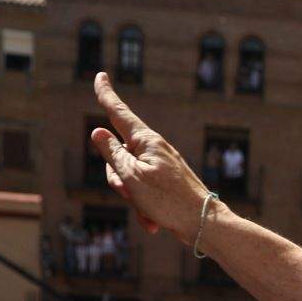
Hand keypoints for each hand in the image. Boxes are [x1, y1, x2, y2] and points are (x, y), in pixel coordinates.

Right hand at [89, 72, 215, 242]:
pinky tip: (154, 223)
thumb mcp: (131, 176)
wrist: (204, 224)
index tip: (100, 75)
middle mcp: (155, 149)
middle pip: (119, 156)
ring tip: (149, 212)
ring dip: (132, 199)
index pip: (119, 113)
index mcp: (147, 141)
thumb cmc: (168, 200)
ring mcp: (161, 165)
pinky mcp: (166, 183)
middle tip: (128, 193)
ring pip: (130, 177)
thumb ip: (112, 153)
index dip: (106, 95)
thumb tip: (97, 131)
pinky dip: (145, 208)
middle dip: (117, 179)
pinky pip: (144, 192)